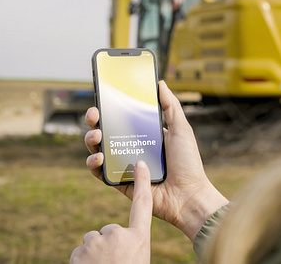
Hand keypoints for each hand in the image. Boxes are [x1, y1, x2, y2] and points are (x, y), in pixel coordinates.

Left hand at [70, 161, 151, 263]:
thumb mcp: (136, 258)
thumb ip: (130, 244)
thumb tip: (117, 235)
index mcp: (138, 238)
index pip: (142, 205)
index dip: (142, 183)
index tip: (140, 164)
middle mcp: (119, 235)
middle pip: (109, 230)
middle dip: (108, 244)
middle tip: (113, 263)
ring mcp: (98, 242)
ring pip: (93, 241)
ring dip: (95, 254)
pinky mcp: (80, 251)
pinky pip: (80, 252)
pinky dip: (83, 262)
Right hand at [85, 81, 228, 240]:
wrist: (188, 196)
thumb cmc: (188, 163)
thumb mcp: (181, 129)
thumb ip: (171, 106)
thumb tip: (160, 83)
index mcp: (145, 134)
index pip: (123, 117)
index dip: (110, 107)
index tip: (103, 97)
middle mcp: (133, 147)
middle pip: (107, 131)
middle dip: (95, 120)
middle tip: (94, 114)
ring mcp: (125, 165)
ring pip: (100, 149)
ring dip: (92, 140)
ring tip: (96, 135)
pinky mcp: (120, 182)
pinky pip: (100, 172)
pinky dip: (94, 164)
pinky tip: (98, 157)